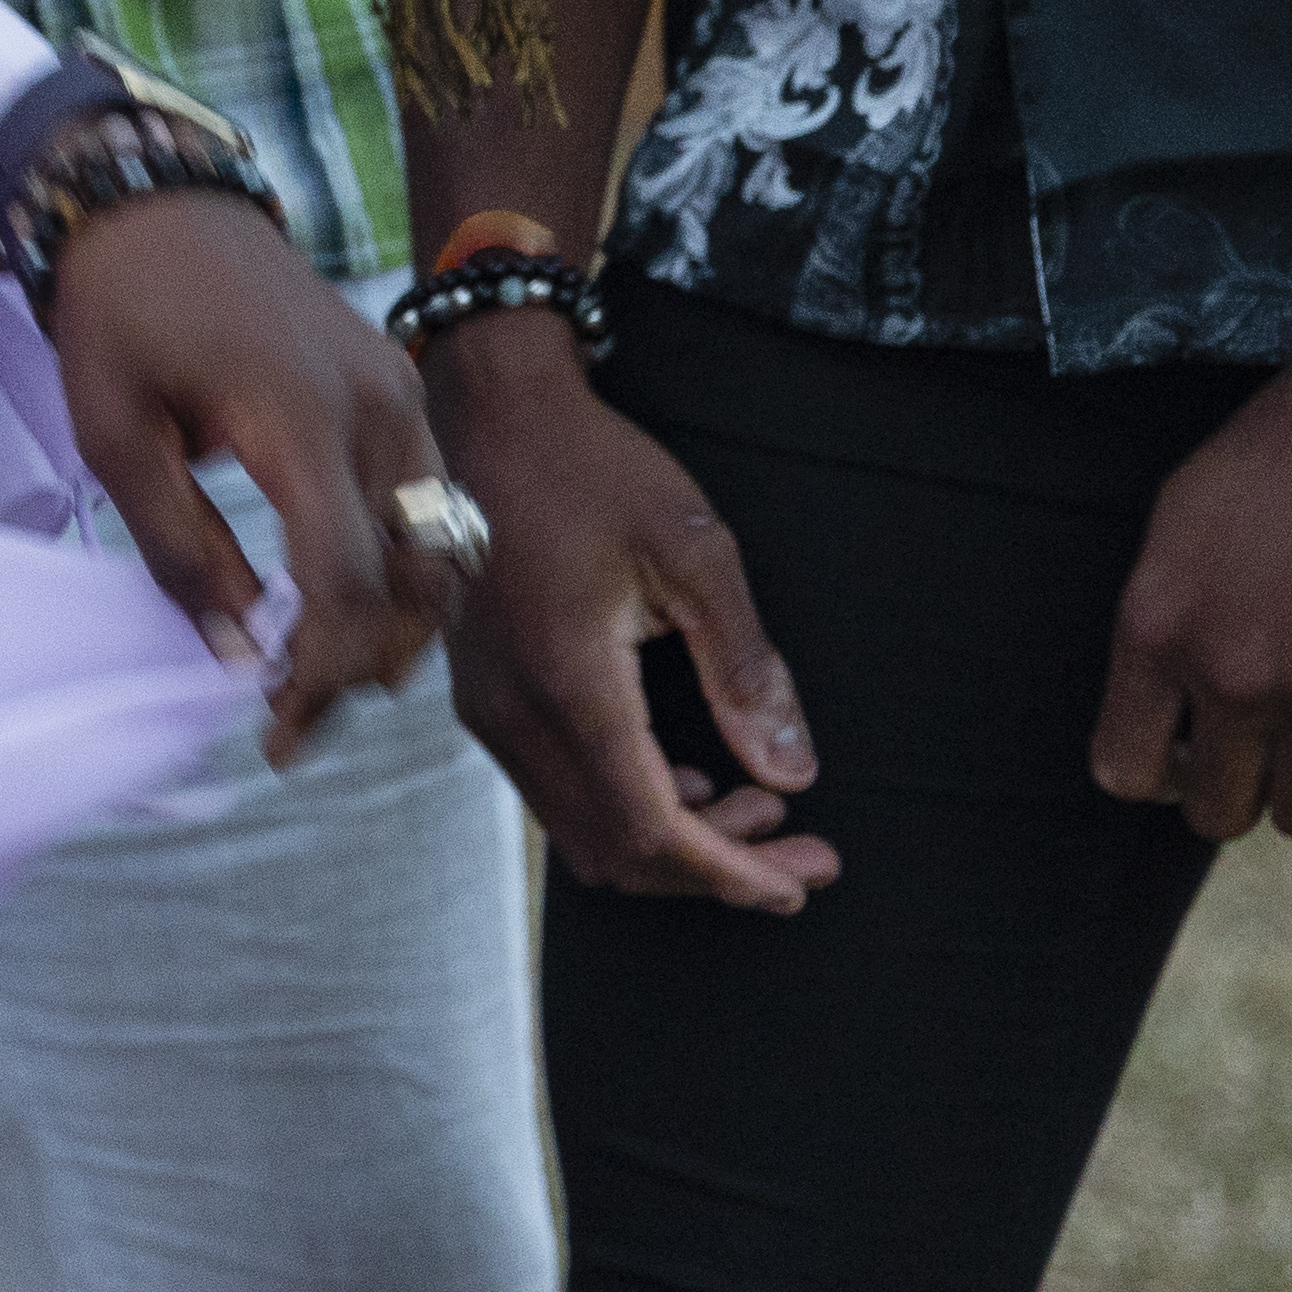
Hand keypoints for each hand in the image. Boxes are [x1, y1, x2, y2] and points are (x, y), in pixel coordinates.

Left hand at [35, 189, 442, 756]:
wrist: (159, 203)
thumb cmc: (121, 313)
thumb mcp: (115, 435)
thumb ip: (178, 548)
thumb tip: (234, 652)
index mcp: (301, 414)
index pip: (349, 577)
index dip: (321, 665)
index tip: (274, 719)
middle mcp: (377, 406)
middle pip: (414, 580)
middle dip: (362, 667)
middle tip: (292, 720)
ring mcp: (402, 395)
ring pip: (441, 551)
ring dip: (393, 628)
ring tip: (316, 676)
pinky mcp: (402, 390)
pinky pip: (431, 506)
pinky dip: (401, 572)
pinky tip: (339, 608)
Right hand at [425, 319, 834, 908]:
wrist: (492, 415)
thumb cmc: (595, 469)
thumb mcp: (695, 550)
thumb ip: (746, 667)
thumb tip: (792, 772)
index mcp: (567, 682)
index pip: (651, 827)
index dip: (733, 873)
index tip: (805, 876)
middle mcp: (513, 715)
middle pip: (618, 853)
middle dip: (717, 871)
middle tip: (803, 851)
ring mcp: (489, 712)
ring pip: (585, 833)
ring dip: (675, 841)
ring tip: (759, 807)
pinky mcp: (485, 700)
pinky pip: (560, 794)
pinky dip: (631, 807)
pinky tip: (690, 770)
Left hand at [1086, 328, 1291, 841]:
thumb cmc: (1291, 448)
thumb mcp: (1183, 524)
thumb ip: (1173, 619)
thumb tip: (1174, 705)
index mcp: (1159, 629)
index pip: (1125, 771)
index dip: (1163, 776)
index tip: (1195, 754)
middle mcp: (1230, 677)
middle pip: (1218, 812)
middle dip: (1245, 787)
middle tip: (1277, 748)